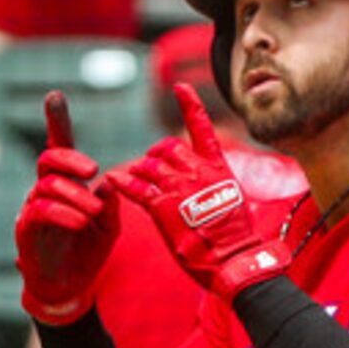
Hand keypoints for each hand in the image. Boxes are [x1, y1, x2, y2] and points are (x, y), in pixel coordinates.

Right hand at [15, 92, 117, 325]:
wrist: (69, 287)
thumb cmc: (88, 253)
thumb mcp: (109, 227)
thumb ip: (111, 205)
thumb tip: (107, 183)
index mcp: (66, 184)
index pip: (59, 147)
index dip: (56, 122)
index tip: (54, 96)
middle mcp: (45, 190)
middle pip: (49, 158)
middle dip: (71, 158)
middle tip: (94, 169)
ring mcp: (33, 208)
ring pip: (48, 185)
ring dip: (75, 195)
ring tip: (93, 213)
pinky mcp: (26, 229)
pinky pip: (41, 210)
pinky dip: (64, 213)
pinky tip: (80, 221)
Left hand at [107, 86, 286, 298]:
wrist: (234, 260)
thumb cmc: (236, 238)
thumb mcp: (233, 201)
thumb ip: (216, 185)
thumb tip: (208, 183)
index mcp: (218, 167)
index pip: (202, 127)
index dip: (189, 104)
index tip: (180, 87)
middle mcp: (198, 171)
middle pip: (167, 147)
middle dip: (156, 154)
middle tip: (149, 165)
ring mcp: (179, 188)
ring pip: (149, 166)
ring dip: (139, 169)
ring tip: (134, 177)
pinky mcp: (162, 207)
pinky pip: (136, 187)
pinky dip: (122, 182)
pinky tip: (112, 179)